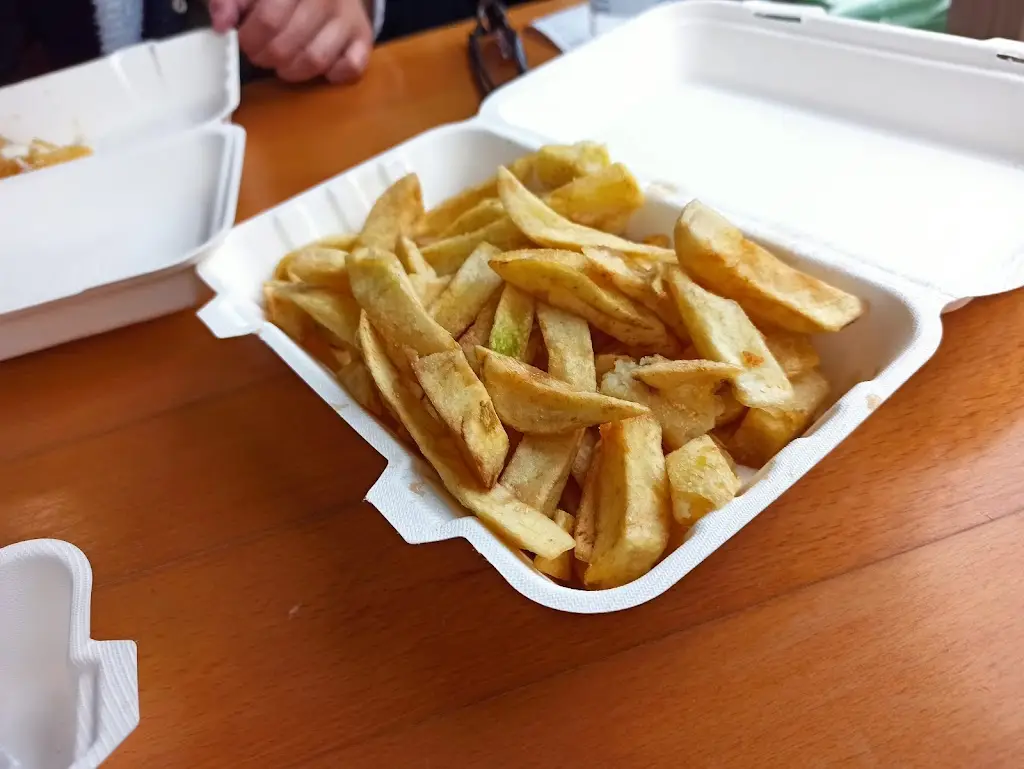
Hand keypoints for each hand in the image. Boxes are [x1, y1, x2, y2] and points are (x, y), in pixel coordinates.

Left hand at [209, 0, 372, 83]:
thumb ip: (230, 0)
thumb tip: (222, 23)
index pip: (267, 19)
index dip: (249, 37)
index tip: (244, 39)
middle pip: (287, 45)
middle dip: (266, 57)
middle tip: (261, 53)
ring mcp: (347, 18)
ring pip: (315, 61)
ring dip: (292, 71)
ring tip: (283, 62)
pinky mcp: (364, 37)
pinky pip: (350, 68)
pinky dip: (333, 74)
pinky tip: (320, 65)